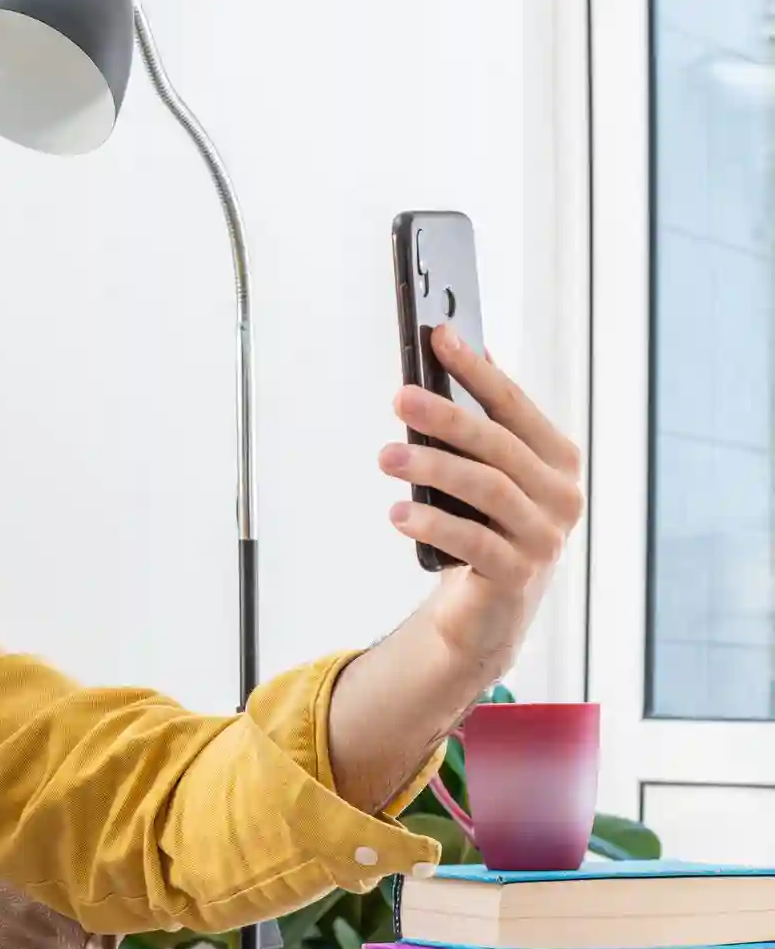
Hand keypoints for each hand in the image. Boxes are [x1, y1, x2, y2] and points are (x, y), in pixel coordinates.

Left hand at [377, 324, 584, 678]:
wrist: (488, 611)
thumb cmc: (483, 527)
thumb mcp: (485, 474)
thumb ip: (478, 424)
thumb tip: (451, 348)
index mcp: (556, 460)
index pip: (514, 406)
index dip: (477, 370)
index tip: (439, 336)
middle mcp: (561, 495)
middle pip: (499, 446)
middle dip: (448, 417)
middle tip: (400, 397)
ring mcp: (544, 538)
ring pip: (488, 490)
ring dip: (434, 467)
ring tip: (387, 456)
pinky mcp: (519, 576)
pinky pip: (475, 543)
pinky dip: (435, 524)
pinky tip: (399, 513)